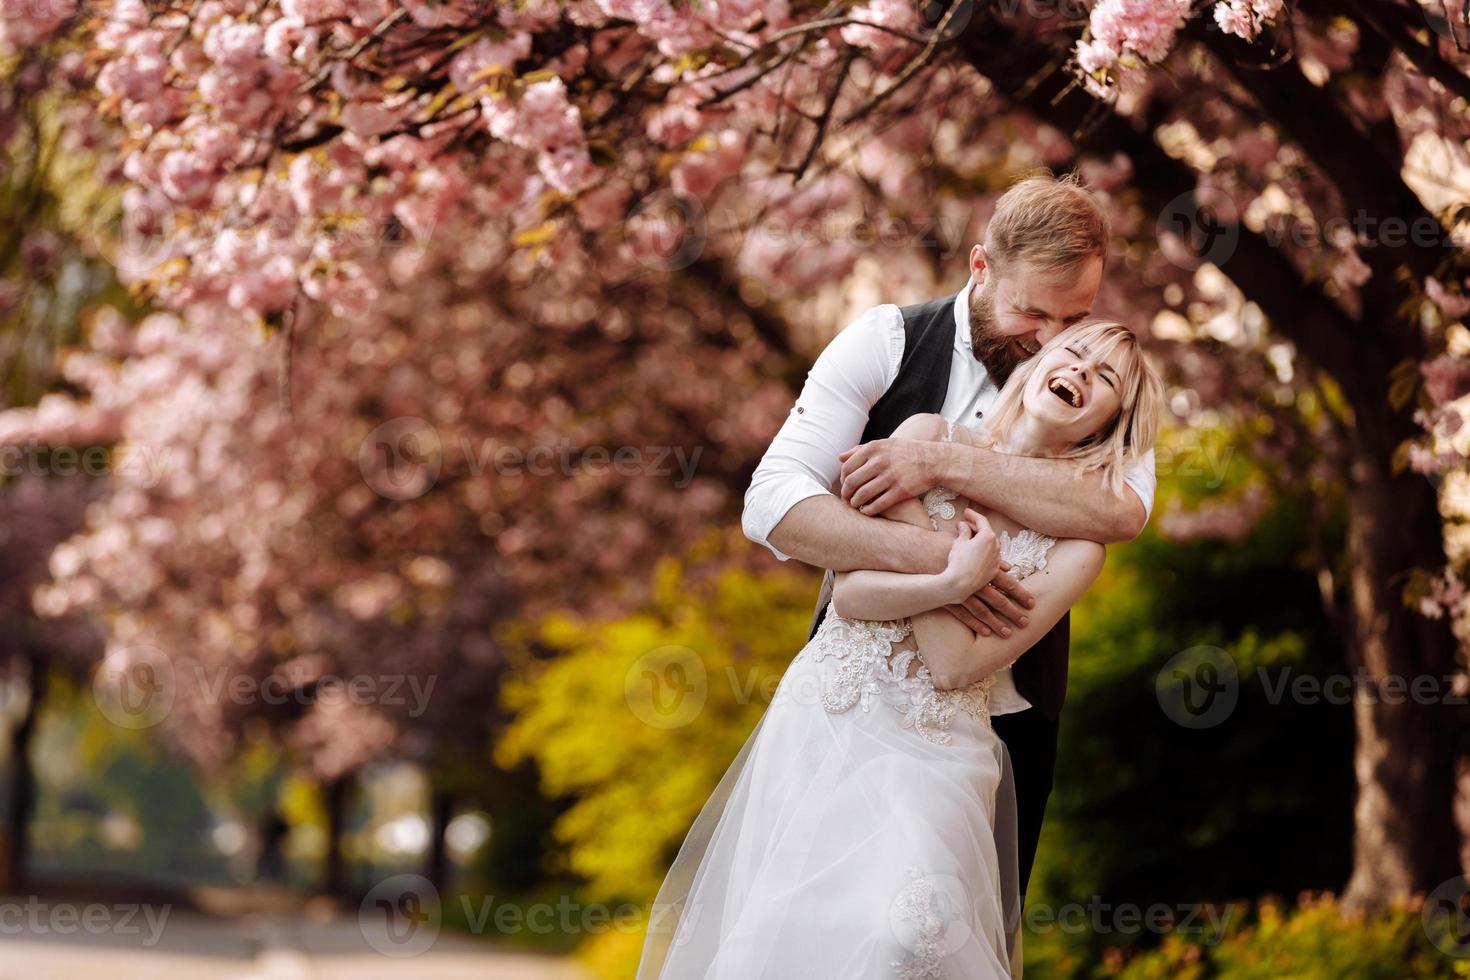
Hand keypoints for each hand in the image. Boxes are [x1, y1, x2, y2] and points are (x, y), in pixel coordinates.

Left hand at [838, 438, 936, 514]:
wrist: (934, 461)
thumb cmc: (906, 452)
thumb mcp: (884, 445)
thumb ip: (860, 450)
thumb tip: (839, 458)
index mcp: (874, 448)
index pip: (847, 467)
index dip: (842, 479)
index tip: (844, 486)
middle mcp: (880, 462)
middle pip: (852, 482)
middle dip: (846, 494)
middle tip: (846, 500)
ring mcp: (890, 477)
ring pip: (862, 495)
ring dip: (855, 503)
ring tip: (855, 505)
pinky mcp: (900, 491)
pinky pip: (878, 504)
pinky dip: (868, 510)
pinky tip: (866, 511)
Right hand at [941, 510, 999, 599]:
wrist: (958, 584)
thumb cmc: (957, 561)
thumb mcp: (959, 542)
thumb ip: (964, 531)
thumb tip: (964, 525)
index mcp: (988, 537)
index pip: (981, 521)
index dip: (972, 514)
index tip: (966, 511)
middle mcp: (996, 547)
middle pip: (987, 533)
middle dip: (976, 528)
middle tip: (964, 525)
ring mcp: (996, 560)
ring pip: (990, 546)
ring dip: (981, 541)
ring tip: (969, 539)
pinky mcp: (993, 572)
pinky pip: (990, 558)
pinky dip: (983, 553)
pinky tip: (975, 554)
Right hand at [942, 514, 1036, 636]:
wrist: (922, 552)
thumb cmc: (946, 545)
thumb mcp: (971, 546)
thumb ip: (991, 557)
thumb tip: (1008, 566)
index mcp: (984, 567)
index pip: (1008, 582)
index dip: (1020, 593)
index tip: (1032, 603)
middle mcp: (977, 581)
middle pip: (999, 599)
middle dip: (1013, 612)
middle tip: (1025, 623)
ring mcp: (963, 591)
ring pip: (984, 610)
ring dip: (996, 622)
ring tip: (1007, 633)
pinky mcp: (951, 599)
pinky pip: (965, 614)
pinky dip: (975, 624)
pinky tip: (985, 632)